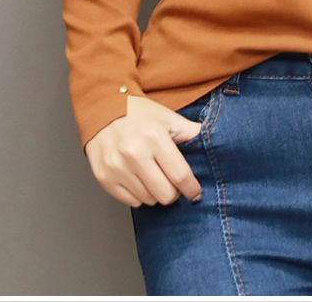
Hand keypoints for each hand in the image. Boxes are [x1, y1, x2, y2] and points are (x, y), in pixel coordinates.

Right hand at [84, 94, 204, 206]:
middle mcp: (134, 154)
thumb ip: (188, 130)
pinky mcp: (104, 178)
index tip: (195, 192)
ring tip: (152, 175)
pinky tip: (138, 178)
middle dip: (173, 192)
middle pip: (165, 194)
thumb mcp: (165, 116)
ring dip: (155, 192)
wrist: (100, 109)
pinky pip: (130, 202)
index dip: (191, 188)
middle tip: (172, 182)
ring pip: (148, 200)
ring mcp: (117, 168)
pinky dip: (138, 195)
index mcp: (154, 137)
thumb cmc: (135, 112)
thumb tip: (211, 139)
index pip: (180, 175)